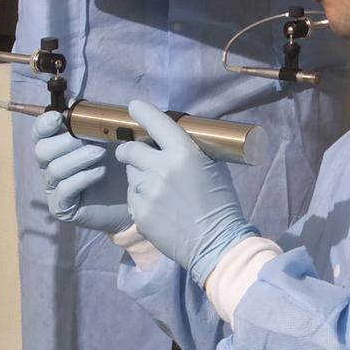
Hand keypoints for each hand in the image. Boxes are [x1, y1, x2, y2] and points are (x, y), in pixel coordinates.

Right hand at [32, 110, 130, 233]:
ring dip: (79, 158)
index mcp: (56, 146)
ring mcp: (54, 189)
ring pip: (55, 169)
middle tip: (91, 137)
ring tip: (101, 153)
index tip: (59, 118)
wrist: (135, 196)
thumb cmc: (118, 164)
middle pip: (42, 150)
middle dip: (66, 141)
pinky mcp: (63, 208)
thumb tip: (72, 101)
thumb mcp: (107, 138)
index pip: (39, 133)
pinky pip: (65, 189)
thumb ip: (90, 121)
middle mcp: (50, 167)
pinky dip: (83, 177)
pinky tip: (100, 172)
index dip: (44, 124)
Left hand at [115, 100, 257, 286]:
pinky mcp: (139, 213)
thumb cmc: (220, 201)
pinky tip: (158, 206)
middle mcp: (161, 169)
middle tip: (135, 153)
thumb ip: (189, 148)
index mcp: (183, 153)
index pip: (156, 122)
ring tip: (158, 188)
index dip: (142, 112)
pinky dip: (140, 197)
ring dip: (139, 175)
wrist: (216, 242)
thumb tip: (169, 137)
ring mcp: (147, 192)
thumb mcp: (211, 165)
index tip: (133, 107)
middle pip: (130, 149)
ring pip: (131, 174)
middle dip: (130, 149)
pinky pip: (132, 196)